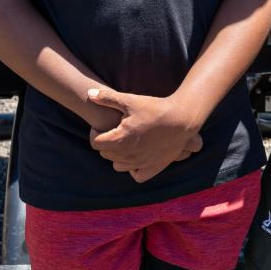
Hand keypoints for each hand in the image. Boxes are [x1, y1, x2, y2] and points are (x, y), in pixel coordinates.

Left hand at [86, 86, 203, 182]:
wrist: (182, 118)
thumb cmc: (155, 108)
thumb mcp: (130, 100)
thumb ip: (108, 98)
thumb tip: (89, 94)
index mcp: (119, 140)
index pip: (95, 142)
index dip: (95, 132)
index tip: (101, 124)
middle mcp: (128, 155)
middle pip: (106, 154)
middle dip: (106, 142)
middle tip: (114, 130)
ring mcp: (140, 164)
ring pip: (118, 165)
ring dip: (118, 155)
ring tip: (125, 142)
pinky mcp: (153, 168)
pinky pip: (136, 175)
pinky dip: (134, 168)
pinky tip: (137, 155)